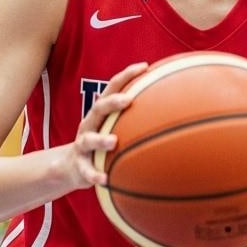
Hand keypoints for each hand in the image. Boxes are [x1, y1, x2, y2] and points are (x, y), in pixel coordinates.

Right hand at [61, 62, 148, 190]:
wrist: (71, 166)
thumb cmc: (102, 142)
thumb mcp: (114, 126)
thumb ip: (136, 116)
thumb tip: (175, 108)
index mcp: (101, 112)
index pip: (112, 87)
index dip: (127, 75)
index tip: (145, 66)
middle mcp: (90, 124)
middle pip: (99, 107)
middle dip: (112, 102)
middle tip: (128, 100)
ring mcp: (82, 144)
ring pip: (89, 139)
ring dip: (100, 139)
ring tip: (113, 141)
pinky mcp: (80, 165)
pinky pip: (87, 170)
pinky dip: (95, 175)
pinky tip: (105, 180)